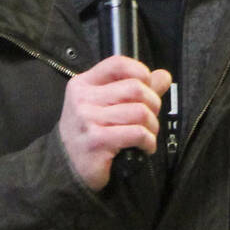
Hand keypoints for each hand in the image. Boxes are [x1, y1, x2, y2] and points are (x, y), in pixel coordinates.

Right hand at [58, 55, 172, 191]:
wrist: (66, 165)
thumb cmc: (88, 132)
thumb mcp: (105, 105)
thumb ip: (134, 88)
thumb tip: (163, 76)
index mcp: (84, 84)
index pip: (117, 64)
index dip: (141, 71)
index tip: (148, 85)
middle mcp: (83, 98)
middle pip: (135, 88)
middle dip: (153, 103)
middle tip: (151, 116)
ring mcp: (88, 119)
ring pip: (139, 112)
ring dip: (152, 126)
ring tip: (148, 134)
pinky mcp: (97, 141)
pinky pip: (137, 133)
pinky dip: (148, 141)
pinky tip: (145, 146)